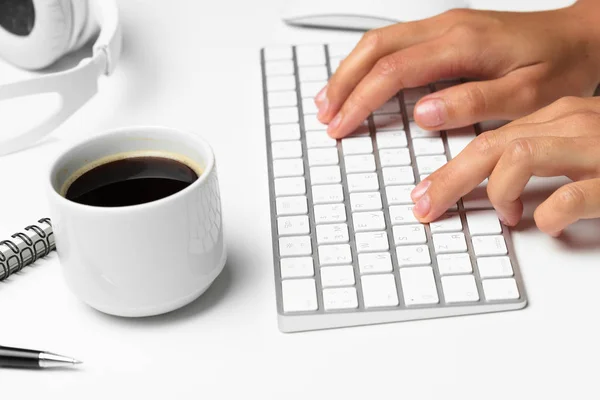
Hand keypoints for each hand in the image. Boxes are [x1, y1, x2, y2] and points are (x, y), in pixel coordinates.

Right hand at [315, 2, 599, 138]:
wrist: (583, 35)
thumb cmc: (560, 65)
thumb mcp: (527, 94)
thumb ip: (473, 103)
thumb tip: (424, 114)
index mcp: (462, 44)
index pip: (392, 71)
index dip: (360, 100)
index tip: (341, 125)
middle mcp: (447, 27)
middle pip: (374, 48)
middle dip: (343, 83)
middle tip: (325, 115)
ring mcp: (444, 25)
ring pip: (378, 42)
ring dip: (349, 71)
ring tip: (329, 100)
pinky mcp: (446, 31)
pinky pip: (393, 42)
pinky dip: (367, 64)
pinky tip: (359, 81)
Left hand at [410, 96, 599, 235]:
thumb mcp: (580, 144)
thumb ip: (541, 156)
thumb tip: (497, 182)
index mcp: (556, 118)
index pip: (489, 139)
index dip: (450, 169)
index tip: (425, 192)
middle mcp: (569, 123)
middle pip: (491, 145)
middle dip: (449, 181)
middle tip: (427, 209)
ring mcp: (592, 145)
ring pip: (520, 156)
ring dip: (501, 192)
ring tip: (509, 215)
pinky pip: (568, 197)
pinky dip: (550, 215)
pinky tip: (551, 225)